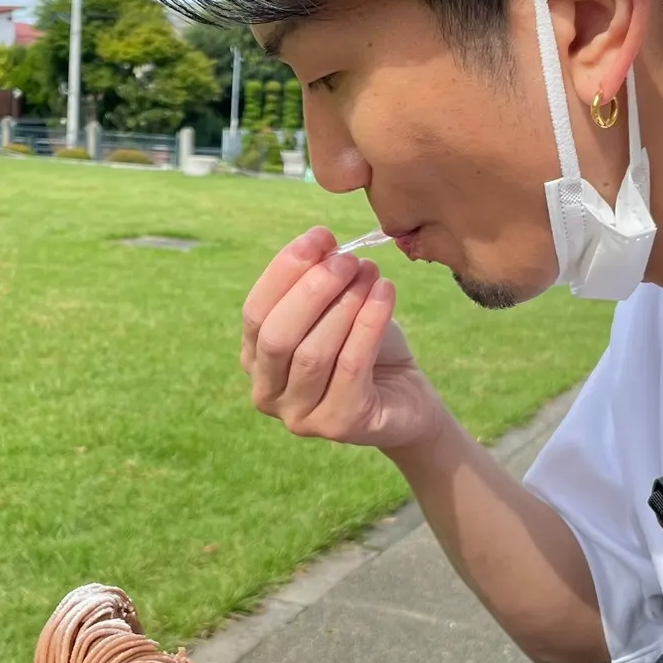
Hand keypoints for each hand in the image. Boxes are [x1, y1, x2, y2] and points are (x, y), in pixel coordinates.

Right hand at [242, 227, 446, 450]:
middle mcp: (266, 393)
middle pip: (277, 336)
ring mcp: (299, 416)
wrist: (407, 401)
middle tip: (348, 260)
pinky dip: (368, 323)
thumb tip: (322, 242)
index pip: (255, 312)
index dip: (284, 271)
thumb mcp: (338, 309)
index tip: (320, 237)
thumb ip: (321, 282)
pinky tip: (385, 292)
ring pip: (312, 353)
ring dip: (344, 305)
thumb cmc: (365, 350)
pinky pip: (350, 366)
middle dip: (312, 290)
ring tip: (371, 273)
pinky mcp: (337, 425)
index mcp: (255, 360)